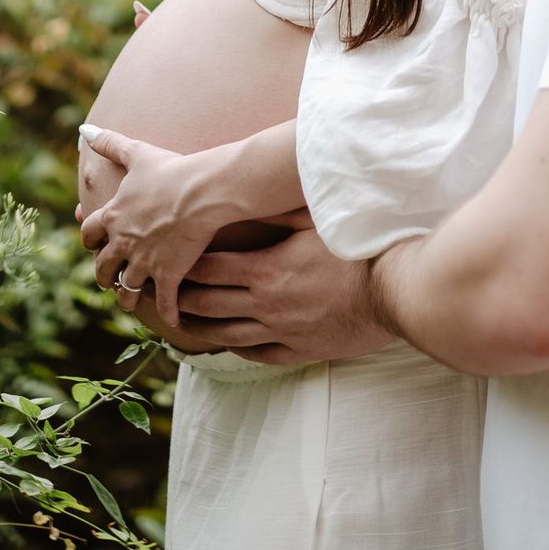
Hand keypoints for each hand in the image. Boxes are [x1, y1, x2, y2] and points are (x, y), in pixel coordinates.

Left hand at [78, 128, 239, 325]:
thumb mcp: (137, 152)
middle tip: (108, 280)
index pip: (89, 234)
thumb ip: (110, 142)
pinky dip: (168, 313)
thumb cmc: (171, 169)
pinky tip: (172, 320)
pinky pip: (165, 303)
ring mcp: (144, 262)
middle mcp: (123, 243)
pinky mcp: (168, 275)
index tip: (93, 243)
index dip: (90, 240)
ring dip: (128, 298)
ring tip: (132, 303)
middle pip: (102, 267)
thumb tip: (85, 129)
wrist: (201, 191)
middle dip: (104, 274)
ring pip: (128, 290)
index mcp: (113, 216)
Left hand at [175, 222, 393, 365]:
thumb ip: (278, 213)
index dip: (183, 265)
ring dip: (197, 327)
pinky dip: (235, 347)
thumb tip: (251, 195)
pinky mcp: (297, 350)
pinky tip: (226, 342)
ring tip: (178, 321)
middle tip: (158, 292)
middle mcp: (265, 304)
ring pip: (224, 334)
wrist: (390, 294)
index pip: (209, 268)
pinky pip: (255, 353)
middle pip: (207, 304)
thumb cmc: (355, 252)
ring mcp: (279, 331)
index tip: (166, 260)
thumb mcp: (313, 223)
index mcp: (265, 270)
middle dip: (179, 297)